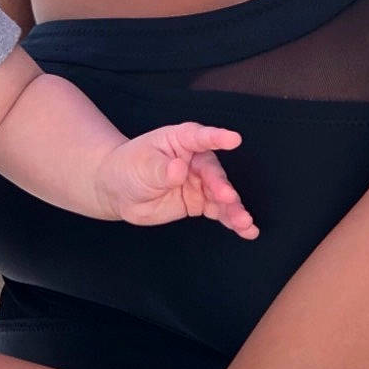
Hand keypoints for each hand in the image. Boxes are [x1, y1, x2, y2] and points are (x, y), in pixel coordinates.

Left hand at [97, 123, 256, 239]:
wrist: (120, 190)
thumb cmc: (129, 168)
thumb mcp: (142, 166)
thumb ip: (161, 170)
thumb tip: (179, 169)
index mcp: (181, 141)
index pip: (201, 137)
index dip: (217, 138)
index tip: (234, 139)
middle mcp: (196, 159)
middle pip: (214, 172)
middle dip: (222, 186)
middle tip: (228, 198)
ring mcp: (200, 182)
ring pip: (221, 195)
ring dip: (234, 208)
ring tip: (245, 223)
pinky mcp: (200, 202)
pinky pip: (219, 211)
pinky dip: (232, 221)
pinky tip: (248, 231)